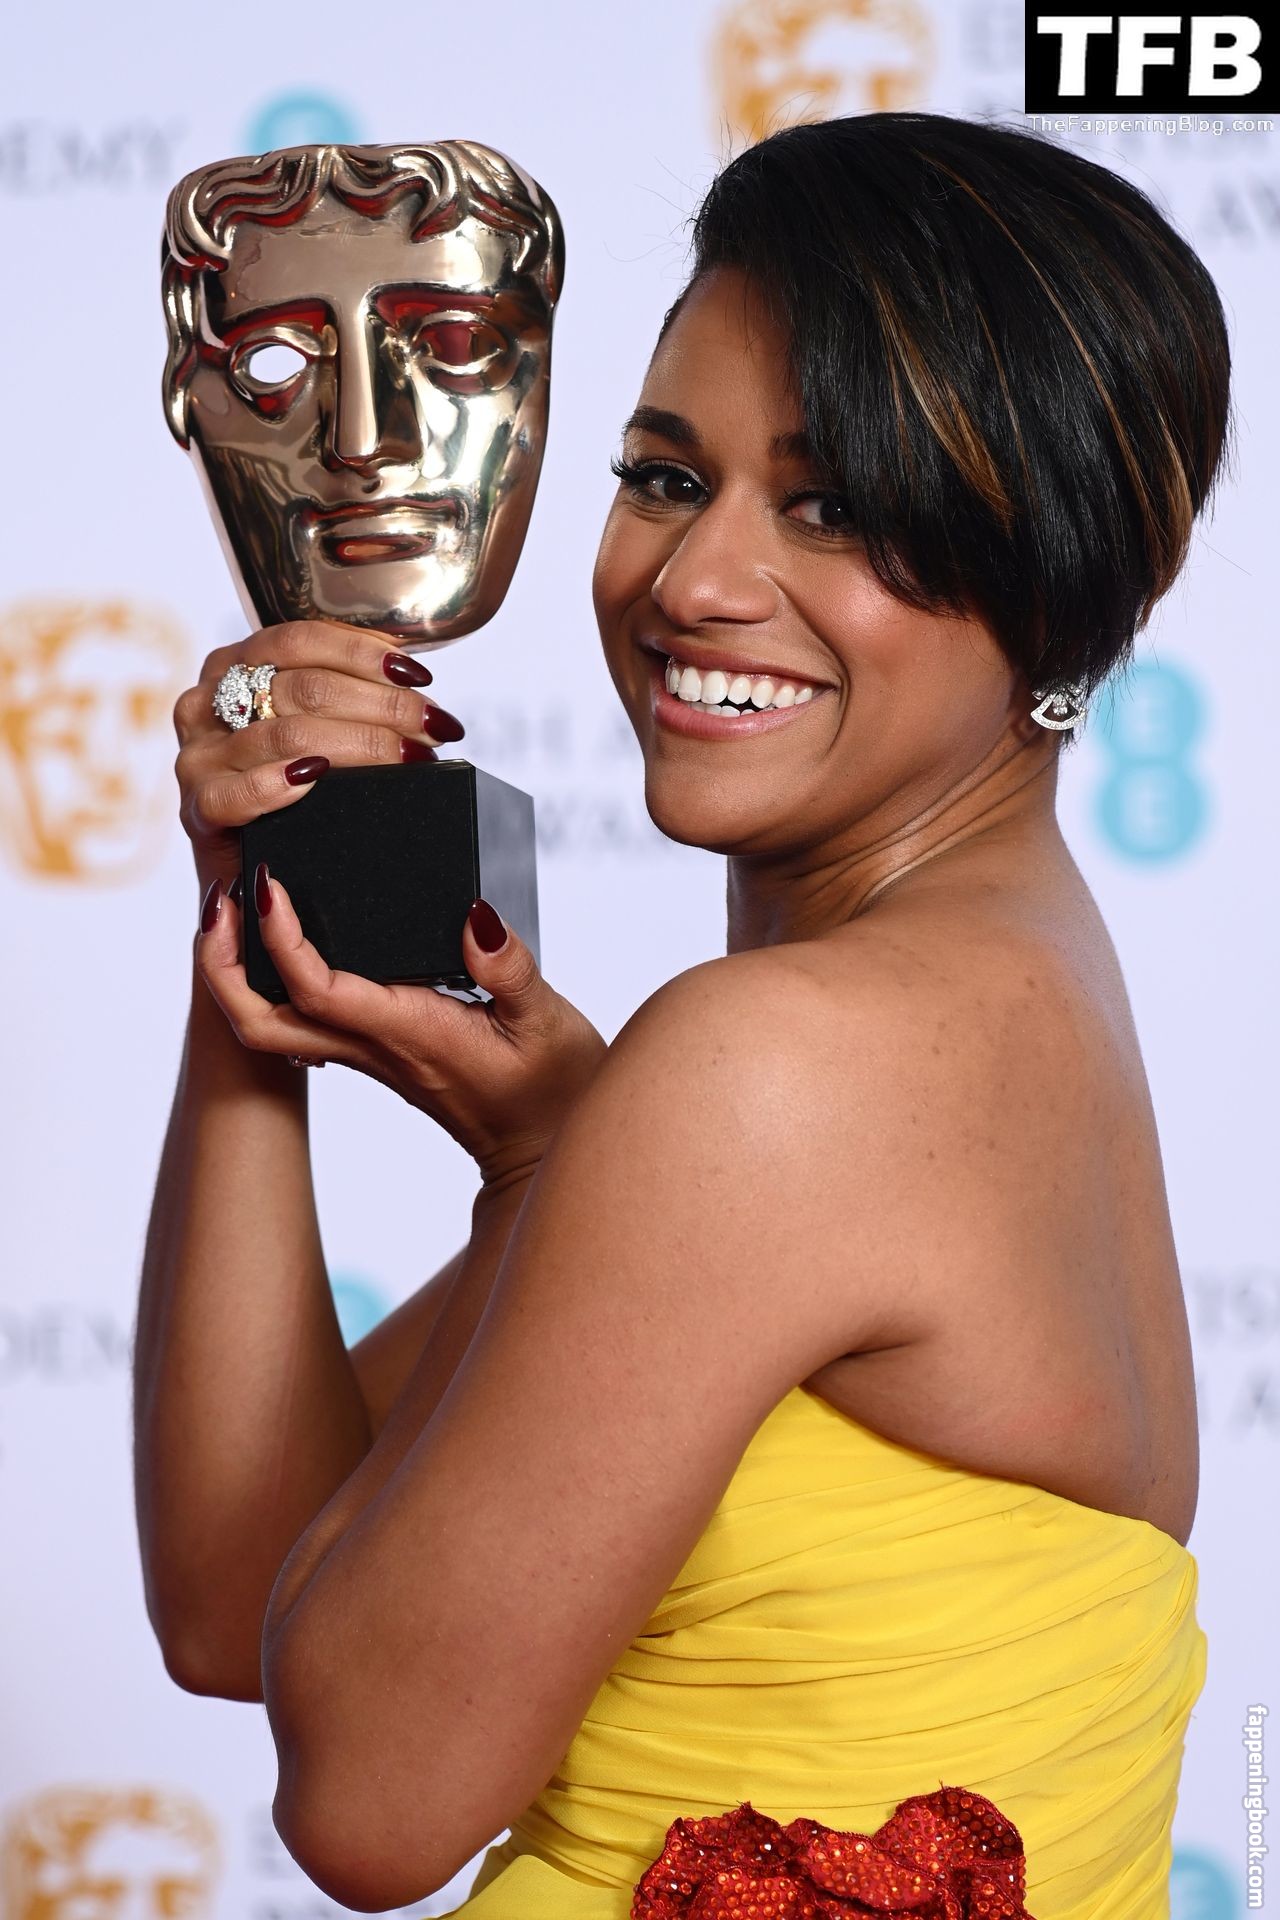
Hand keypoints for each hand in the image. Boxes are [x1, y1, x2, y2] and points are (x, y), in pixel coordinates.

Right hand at [173, 619, 460, 887]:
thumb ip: (344, 695)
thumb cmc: (293, 793)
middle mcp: (208, 703)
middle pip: (303, 688)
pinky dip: (278, 784)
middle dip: (382, 705)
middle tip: (433, 727)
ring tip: (411, 756)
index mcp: (236, 667)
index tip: (418, 677)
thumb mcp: (315, 729)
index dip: (364, 654)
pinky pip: (236, 792)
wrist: (250, 868)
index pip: (300, 641)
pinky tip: (317, 779)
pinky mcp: (198, 808)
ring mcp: (199, 756)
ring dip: (359, 744)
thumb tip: (412, 683)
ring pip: (285, 734)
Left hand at [195, 873, 606, 1188]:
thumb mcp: (547, 1020)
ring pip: (269, 1025)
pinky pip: (299, 1018)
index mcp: (408, 1034)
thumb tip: (477, 916)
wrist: (542, 1151)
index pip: (316, 990)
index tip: (271, 885)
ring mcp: (368, 1055)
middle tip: (223, 898)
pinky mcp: (375, 1052)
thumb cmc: (552, 1087)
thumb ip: (510, 969)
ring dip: (235, 970)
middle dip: (222, 963)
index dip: (281, 939)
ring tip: (238, 907)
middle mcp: (373, 1048)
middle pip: (258, 1022)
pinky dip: (272, 976)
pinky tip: (286, 936)